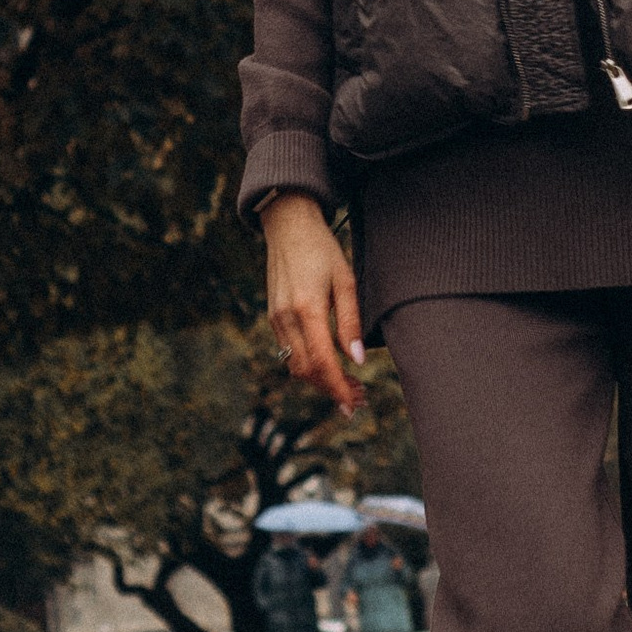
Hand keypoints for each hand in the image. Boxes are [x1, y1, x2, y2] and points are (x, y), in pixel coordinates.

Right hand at [262, 194, 365, 410]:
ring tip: (347, 385)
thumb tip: (357, 360)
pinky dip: (308, 365)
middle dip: (331, 389)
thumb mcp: (346, 280)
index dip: (338, 388)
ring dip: (320, 381)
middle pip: (307, 370)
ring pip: (295, 365)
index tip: (353, 404)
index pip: (323, 362)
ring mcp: (276, 318)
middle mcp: (286, 318)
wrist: (288, 226)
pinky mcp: (273, 316)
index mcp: (307, 309)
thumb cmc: (322, 250)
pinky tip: (328, 365)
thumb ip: (351, 322)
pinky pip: (289, 351)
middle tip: (357, 398)